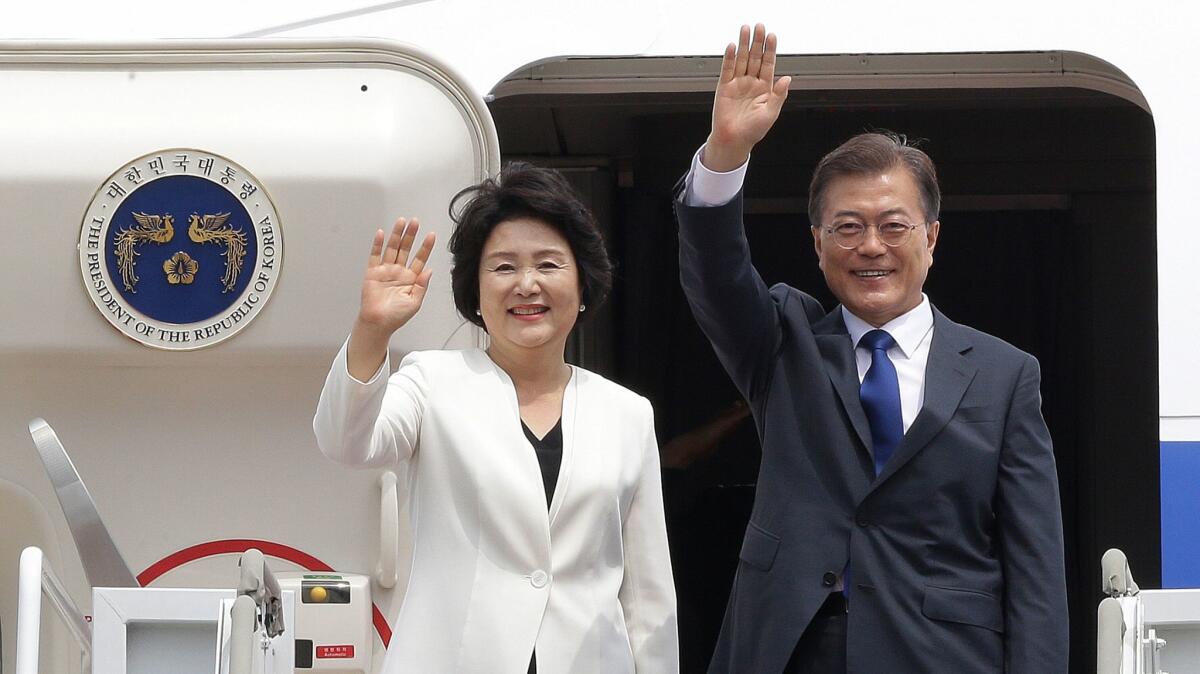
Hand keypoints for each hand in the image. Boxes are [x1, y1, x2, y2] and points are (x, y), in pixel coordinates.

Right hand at [357, 217, 435, 336]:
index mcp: (410, 279)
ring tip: (401, 222)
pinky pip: (375, 255)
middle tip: (415, 221)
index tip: (431, 235)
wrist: (378, 323)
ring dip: (396, 235)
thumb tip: (429, 270)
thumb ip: (422, 285)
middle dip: (411, 235)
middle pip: (406, 249)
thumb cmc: (396, 317)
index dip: (425, 247)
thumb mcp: (415, 302)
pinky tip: (381, 233)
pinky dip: (377, 244)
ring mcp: (385, 271)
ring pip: (392, 248)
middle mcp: (398, 272)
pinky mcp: (372, 272)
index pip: (420, 259)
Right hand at [704, 24, 790, 171]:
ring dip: (743, 45)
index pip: (768, 64)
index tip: (772, 36)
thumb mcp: (771, 113)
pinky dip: (729, 58)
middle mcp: (751, 83)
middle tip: (759, 27)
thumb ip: (779, 95)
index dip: (770, 50)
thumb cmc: (753, 131)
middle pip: (755, 58)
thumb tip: (787, 78)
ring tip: (745, 29)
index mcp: (765, 88)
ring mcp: (738, 84)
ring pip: (741, 60)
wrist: (734, 141)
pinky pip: (727, 69)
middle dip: (757, 42)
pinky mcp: (724, 87)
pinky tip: (732, 47)